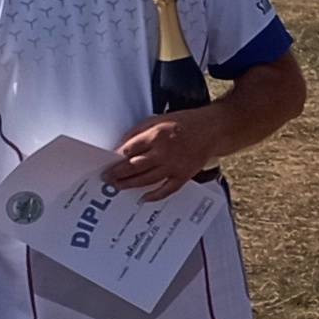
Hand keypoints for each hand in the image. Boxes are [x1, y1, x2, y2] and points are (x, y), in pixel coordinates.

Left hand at [105, 111, 219, 191]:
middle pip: (134, 166)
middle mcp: (164, 152)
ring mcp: (174, 166)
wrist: (212, 130)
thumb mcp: (158, 119)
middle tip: (106, 178)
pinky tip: (143, 198)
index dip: (115, 158)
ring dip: (130, 184)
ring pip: (147, 179)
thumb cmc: (185, 122)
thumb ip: (139, 132)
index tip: (106, 162)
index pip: (129, 150)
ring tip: (118, 186)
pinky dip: (154, 196)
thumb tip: (122, 146)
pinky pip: (167, 190)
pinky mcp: (184, 175)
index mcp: (156, 135)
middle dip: (118, 173)